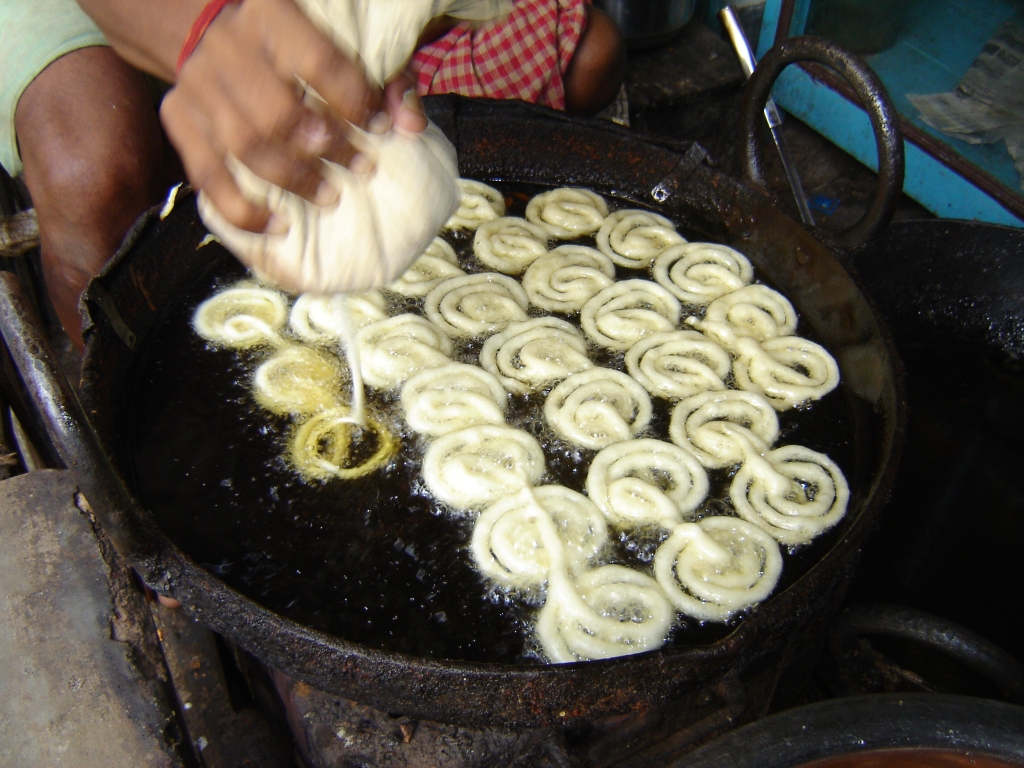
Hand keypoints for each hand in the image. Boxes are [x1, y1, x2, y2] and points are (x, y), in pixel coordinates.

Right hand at [161, 0, 388, 231]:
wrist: (208, 26)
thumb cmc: (293, 45)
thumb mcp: (344, 43)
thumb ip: (386, 79)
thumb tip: (410, 126)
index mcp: (272, 15)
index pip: (318, 62)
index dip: (354, 101)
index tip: (379, 128)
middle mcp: (229, 46)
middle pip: (277, 111)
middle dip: (326, 147)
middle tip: (360, 168)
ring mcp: (198, 85)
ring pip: (244, 145)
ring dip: (293, 179)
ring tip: (328, 197)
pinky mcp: (181, 121)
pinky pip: (207, 175)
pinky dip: (242, 208)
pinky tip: (276, 224)